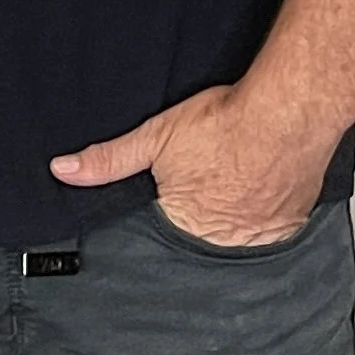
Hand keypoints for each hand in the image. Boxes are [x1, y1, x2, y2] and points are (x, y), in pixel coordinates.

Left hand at [50, 83, 332, 247]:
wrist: (283, 115)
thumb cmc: (221, 124)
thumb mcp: (154, 137)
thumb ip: (109, 160)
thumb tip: (63, 171)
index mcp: (185, 224)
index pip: (169, 224)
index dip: (174, 199)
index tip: (185, 181)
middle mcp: (223, 239)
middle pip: (205, 228)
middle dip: (206, 202)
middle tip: (214, 168)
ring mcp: (260, 235)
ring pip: (241, 226)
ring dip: (238, 206)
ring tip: (239, 171)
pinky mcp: (291, 223)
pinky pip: (274, 223)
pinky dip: (268, 205)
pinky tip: (264, 178)